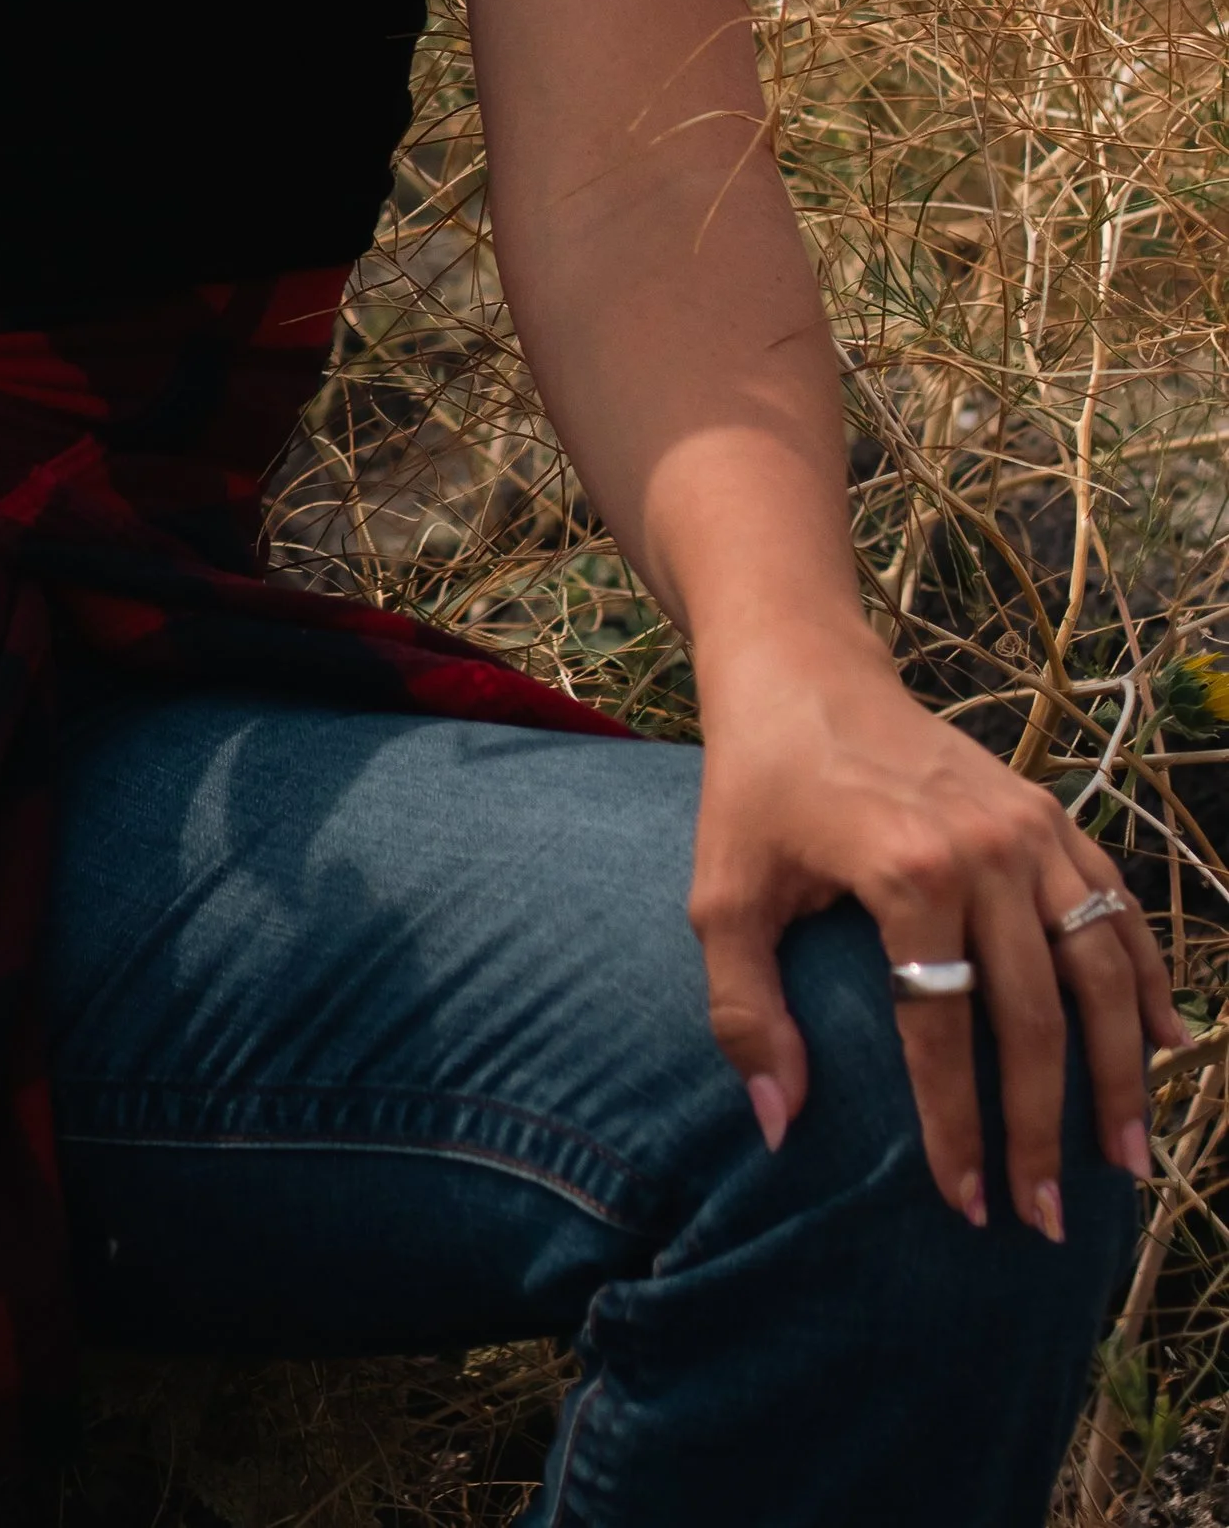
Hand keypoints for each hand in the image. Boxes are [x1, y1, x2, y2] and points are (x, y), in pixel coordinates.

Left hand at [689, 635, 1184, 1233]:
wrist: (804, 669)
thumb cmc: (755, 787)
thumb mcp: (722, 894)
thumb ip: (743, 1011)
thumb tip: (781, 1127)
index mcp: (906, 869)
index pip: (942, 1031)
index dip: (958, 1128)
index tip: (966, 1207)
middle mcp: (985, 849)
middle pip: (1036, 1016)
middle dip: (1046, 1128)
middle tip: (1049, 1217)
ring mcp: (1028, 827)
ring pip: (1099, 968)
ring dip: (1121, 1070)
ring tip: (1127, 1158)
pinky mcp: (1049, 811)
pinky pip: (1114, 907)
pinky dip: (1145, 977)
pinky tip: (1164, 1046)